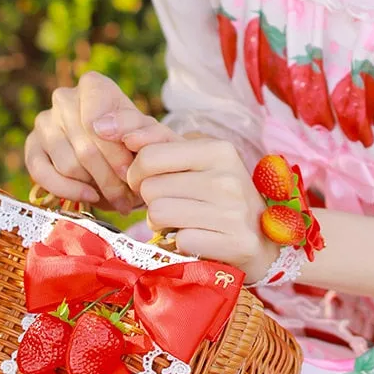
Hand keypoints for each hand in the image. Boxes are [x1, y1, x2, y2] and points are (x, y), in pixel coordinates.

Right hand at [25, 72, 166, 213]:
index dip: (114, 151)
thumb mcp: (148, 136)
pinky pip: (41, 173)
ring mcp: (44, 122)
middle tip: (128, 197)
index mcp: (93, 87)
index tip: (129, 172)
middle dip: (110, 178)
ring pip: (68, 165)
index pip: (95, 118)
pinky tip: (89, 197)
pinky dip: (67, 191)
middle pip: (85, 148)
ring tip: (116, 198)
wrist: (122, 159)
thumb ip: (139, 129)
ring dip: (95, 187)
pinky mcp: (32, 147)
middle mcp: (64, 98)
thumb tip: (103, 128)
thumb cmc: (136, 145)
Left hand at [127, 138, 279, 283]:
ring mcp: (233, 212)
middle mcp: (227, 178)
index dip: (136, 174)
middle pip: (150, 188)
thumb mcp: (196, 161)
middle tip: (171, 206)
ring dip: (160, 224)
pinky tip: (195, 240)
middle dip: (151, 201)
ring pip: (158, 214)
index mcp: (218, 150)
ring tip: (179, 223)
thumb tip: (111, 128)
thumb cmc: (219, 196)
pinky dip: (179, 244)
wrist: (262, 239)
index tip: (146, 182)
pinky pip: (179, 241)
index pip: (149, 156)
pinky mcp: (234, 243)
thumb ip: (156, 141)